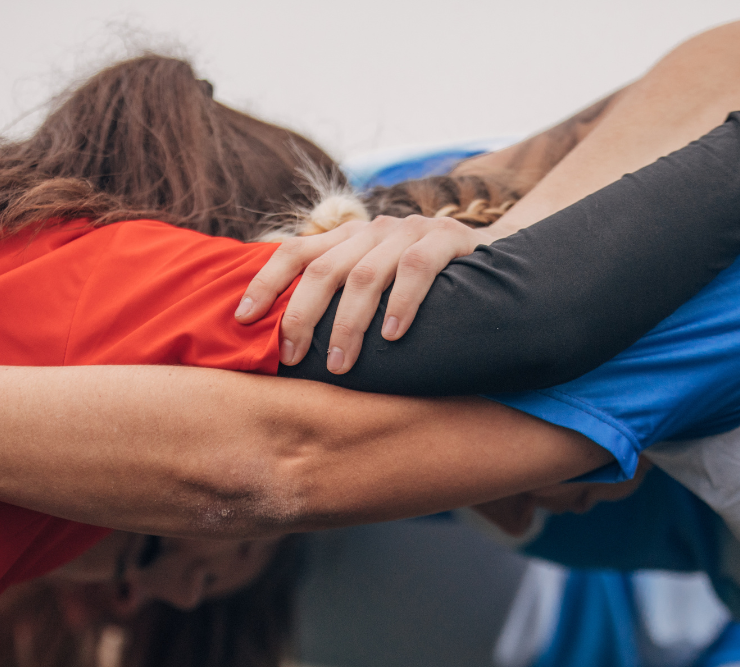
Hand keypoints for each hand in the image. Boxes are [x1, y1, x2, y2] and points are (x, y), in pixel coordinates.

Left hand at [236, 215, 496, 373]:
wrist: (497, 261)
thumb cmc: (426, 289)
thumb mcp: (377, 286)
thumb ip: (340, 300)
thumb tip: (286, 343)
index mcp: (348, 238)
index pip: (294, 251)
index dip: (265, 282)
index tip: (243, 319)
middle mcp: (373, 229)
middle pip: (323, 268)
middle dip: (302, 315)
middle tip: (292, 358)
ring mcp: (410, 231)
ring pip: (366, 274)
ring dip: (348, 323)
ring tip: (339, 365)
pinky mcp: (448, 238)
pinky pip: (418, 268)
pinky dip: (401, 303)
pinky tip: (392, 336)